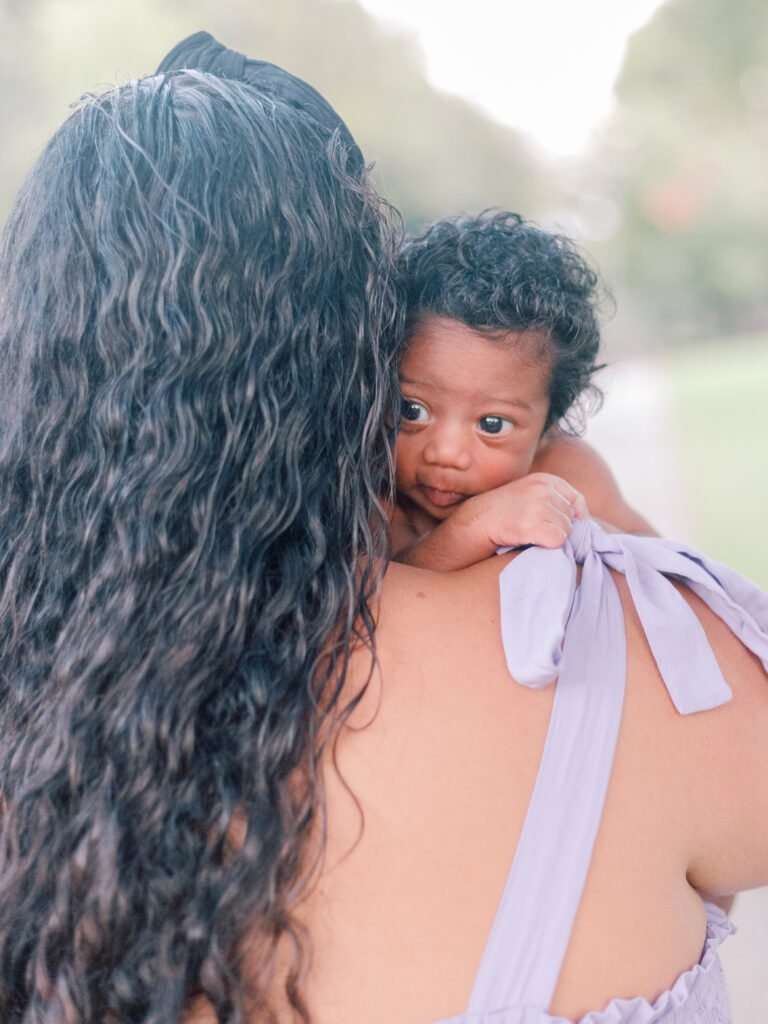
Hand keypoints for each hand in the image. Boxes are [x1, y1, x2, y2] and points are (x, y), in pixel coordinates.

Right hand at [466, 473, 588, 549]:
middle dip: (561, 529)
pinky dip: (548, 547)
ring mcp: (537, 506)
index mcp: (544, 479)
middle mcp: (543, 489)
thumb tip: (583, 522)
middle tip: (538, 534)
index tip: (568, 529)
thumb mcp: (528, 496)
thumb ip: (552, 501)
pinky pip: (558, 540)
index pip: (576, 499)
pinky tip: (529, 542)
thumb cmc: (502, 514)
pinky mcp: (531, 524)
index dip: (576, 517)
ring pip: (567, 531)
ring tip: (530, 537)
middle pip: (572, 518)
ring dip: (553, 539)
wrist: (474, 521)